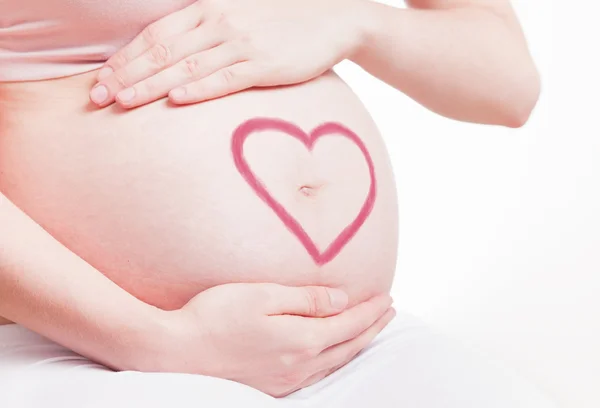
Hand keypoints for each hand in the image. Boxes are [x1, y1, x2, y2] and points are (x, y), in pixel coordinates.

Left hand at [89, 0, 365, 107]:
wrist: (332, 18)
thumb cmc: (280, 21)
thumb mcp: (238, 14)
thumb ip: (205, 30)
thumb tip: (172, 56)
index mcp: (208, 9)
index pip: (156, 34)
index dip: (125, 57)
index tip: (102, 77)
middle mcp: (219, 23)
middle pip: (162, 50)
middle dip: (126, 74)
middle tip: (98, 96)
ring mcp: (242, 43)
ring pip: (186, 66)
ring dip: (152, 85)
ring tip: (123, 102)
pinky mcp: (265, 65)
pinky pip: (226, 79)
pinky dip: (199, 89)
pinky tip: (177, 100)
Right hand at [151, 282, 393, 397]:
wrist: (174, 352)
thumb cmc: (215, 316)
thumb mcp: (263, 296)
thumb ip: (306, 299)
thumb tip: (341, 300)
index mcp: (301, 340)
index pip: (349, 324)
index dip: (370, 310)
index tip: (386, 297)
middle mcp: (299, 365)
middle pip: (348, 346)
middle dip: (372, 328)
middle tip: (389, 312)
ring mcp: (286, 380)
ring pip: (335, 363)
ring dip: (357, 344)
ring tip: (369, 330)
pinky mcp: (271, 387)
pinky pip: (317, 375)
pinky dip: (335, 359)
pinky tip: (333, 354)